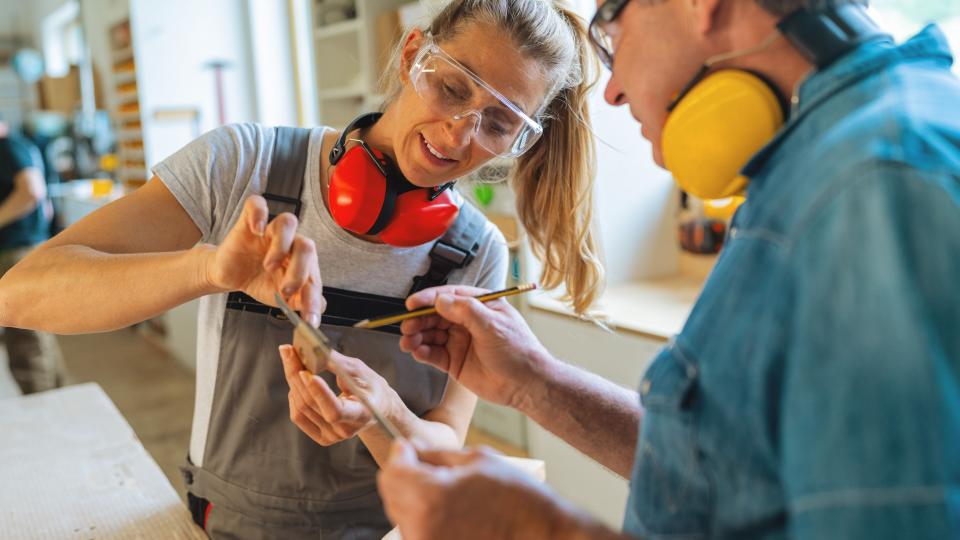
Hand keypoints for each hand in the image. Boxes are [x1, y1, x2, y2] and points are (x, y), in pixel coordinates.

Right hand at [205, 195, 323, 324]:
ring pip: (288, 222)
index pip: (315, 275)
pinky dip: (258, 214)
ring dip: (281, 247)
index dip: (313, 298)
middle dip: (299, 271)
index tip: (309, 318)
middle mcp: (291, 243)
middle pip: (306, 246)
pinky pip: (257, 205)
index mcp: (303, 262)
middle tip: (285, 289)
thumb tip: (320, 310)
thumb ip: (299, 302)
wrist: (230, 275)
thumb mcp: (280, 299)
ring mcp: (271, 230)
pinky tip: (257, 230)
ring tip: (269, 265)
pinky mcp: (249, 221)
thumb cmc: (259, 281)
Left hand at [279, 344, 400, 445]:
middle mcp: (345, 430)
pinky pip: (298, 416)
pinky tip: (298, 382)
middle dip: (296, 374)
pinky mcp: (322, 437)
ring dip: (293, 381)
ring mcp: (332, 436)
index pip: (335, 410)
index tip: (304, 372)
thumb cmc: (370, 387)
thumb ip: (336, 363)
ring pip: (301, 408)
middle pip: (312, 404)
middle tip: (288, 351)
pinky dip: (294, 395)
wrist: (376, 407)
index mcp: (361, 414)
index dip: (318, 393)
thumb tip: (313, 352)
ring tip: (294, 361)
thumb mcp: (360, 370)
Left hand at [377, 442, 568, 539]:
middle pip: (391, 494)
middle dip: (405, 475)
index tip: (409, 448)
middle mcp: (421, 528)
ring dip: (415, 498)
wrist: (545, 537)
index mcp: (428, 497)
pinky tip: (452, 512)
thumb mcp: (477, 460)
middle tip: (430, 467)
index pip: (392, 471)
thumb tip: (411, 450)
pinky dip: (427, 518)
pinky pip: (419, 532)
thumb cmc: (519, 499)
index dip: (401, 454)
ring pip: (402, 515)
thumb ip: (436, 455)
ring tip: (449, 492)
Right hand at [398, 285, 550, 409]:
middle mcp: (467, 321)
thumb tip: (441, 300)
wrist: (526, 384)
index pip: (449, 296)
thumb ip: (466, 311)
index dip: (428, 299)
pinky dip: (422, 352)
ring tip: (407, 341)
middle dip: (418, 319)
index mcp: (480, 305)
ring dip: (417, 336)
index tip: (411, 304)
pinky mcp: (455, 361)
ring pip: (431, 334)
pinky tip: (416, 352)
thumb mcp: (493, 325)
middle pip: (435, 315)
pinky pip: (433, 354)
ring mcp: (460, 341)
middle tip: (406, 326)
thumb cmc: (518, 350)